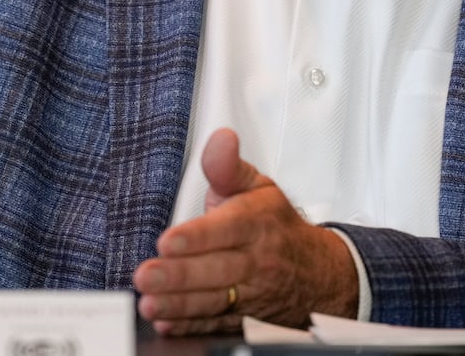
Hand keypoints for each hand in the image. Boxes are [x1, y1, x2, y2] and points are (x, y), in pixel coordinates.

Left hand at [132, 128, 358, 334]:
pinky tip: (167, 324)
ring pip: (215, 302)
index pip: (228, 229)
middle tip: (146, 275)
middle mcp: (256, 260)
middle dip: (180, 275)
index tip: (168, 240)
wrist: (317, 273)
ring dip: (179, 305)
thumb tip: (221, 138)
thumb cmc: (277, 226)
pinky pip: (217, 325)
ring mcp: (252, 294)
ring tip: (149, 304)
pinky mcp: (245, 320)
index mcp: (257, 223)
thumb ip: (228, 166)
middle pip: (217, 270)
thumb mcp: (258, 187)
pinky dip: (192, 327)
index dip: (198, 236)